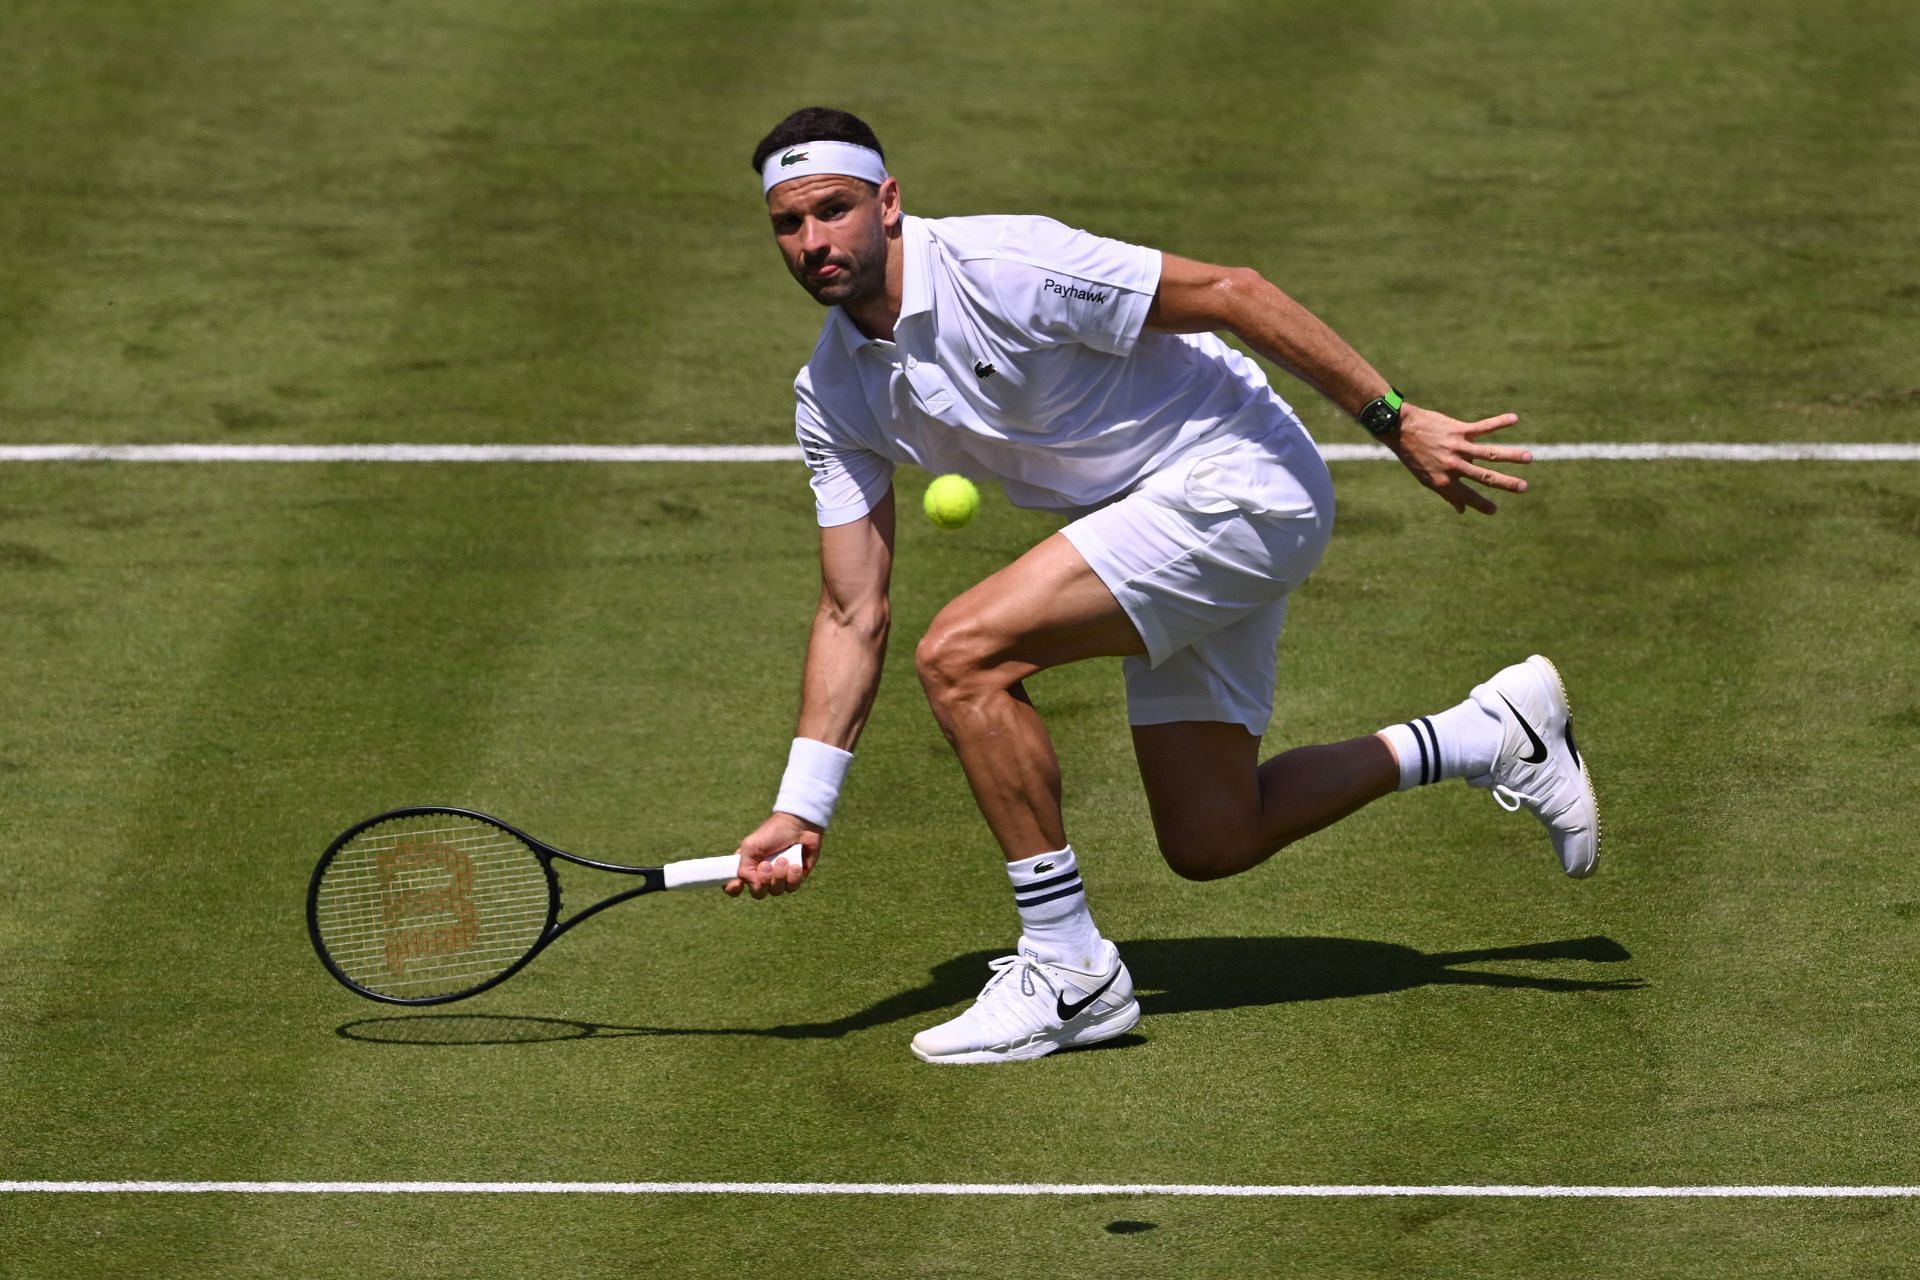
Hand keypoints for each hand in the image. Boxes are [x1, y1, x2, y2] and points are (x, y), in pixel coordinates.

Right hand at [725, 812, 820, 899]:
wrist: (798, 825)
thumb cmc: (772, 833)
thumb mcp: (750, 846)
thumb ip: (745, 868)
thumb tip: (754, 886)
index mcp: (748, 867)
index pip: (735, 886)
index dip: (734, 889)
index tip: (738, 885)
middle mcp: (762, 876)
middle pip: (758, 893)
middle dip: (763, 879)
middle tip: (767, 864)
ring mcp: (779, 879)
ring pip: (776, 891)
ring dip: (779, 875)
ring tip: (783, 859)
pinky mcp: (795, 878)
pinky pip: (792, 887)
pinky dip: (793, 876)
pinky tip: (795, 865)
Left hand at [1387, 405, 1531, 514]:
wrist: (1400, 429)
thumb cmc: (1414, 456)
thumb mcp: (1426, 479)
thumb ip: (1447, 493)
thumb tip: (1461, 510)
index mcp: (1444, 481)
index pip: (1468, 496)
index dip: (1481, 505)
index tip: (1494, 510)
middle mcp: (1453, 466)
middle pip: (1485, 476)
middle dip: (1506, 483)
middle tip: (1524, 488)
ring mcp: (1458, 448)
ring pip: (1490, 453)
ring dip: (1511, 455)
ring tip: (1529, 457)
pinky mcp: (1459, 430)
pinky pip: (1483, 427)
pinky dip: (1499, 422)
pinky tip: (1514, 418)